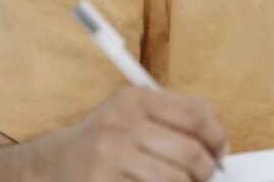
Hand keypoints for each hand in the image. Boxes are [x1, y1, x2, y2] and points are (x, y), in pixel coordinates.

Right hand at [48, 86, 227, 181]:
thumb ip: (175, 114)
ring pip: (176, 180)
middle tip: (205, 174)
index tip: (221, 151)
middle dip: (206, 170)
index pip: (196, 115)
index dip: (217, 137)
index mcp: (134, 99)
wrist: (51, 164)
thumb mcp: (132, 111)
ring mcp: (110, 158)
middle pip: (190, 152)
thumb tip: (219, 141)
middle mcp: (121, 125)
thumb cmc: (103, 139)